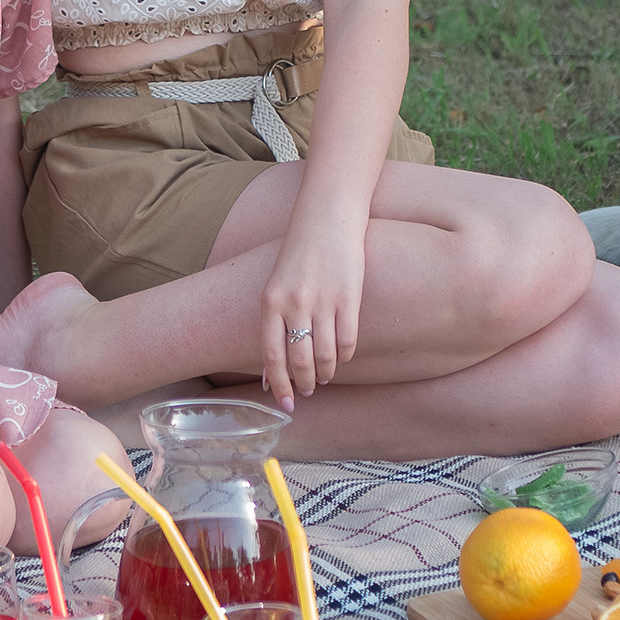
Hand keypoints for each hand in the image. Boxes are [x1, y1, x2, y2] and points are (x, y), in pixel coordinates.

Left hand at [259, 215, 365, 406]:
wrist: (327, 217)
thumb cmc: (300, 252)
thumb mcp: (277, 285)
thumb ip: (274, 323)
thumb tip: (270, 369)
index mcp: (271, 302)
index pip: (271, 356)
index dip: (278, 384)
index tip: (284, 402)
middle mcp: (294, 304)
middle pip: (299, 360)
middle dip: (304, 383)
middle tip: (308, 391)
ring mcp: (323, 301)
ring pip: (325, 355)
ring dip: (326, 373)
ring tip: (326, 377)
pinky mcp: (349, 296)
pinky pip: (348, 340)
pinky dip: (346, 355)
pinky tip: (343, 357)